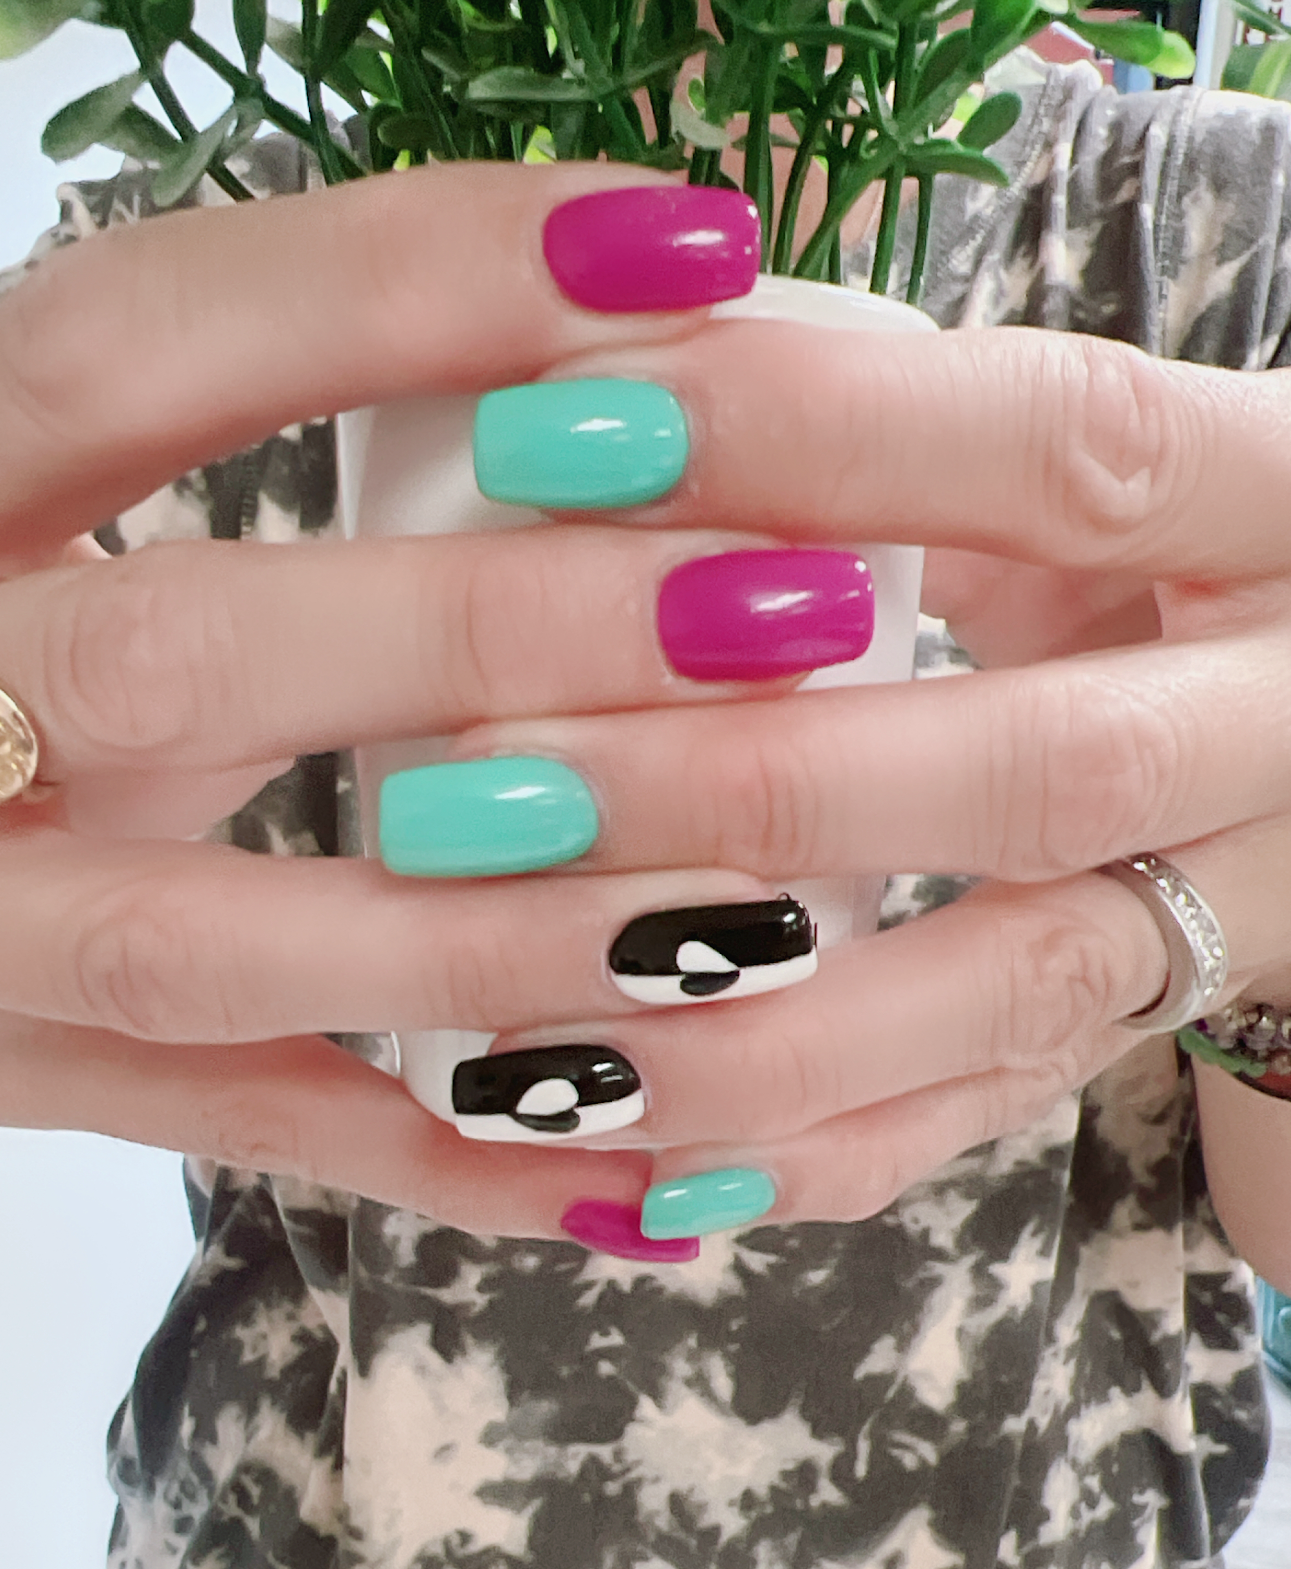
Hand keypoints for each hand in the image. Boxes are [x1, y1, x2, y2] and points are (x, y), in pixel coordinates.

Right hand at [0, 163, 792, 1236]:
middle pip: (180, 655)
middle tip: (784, 610)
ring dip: (490, 936)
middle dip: (495, 631)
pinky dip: (442, 1157)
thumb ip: (248, 410)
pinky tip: (646, 1164)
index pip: (140, 339)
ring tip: (756, 925)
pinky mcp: (8, 1073)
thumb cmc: (2, 612)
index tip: (683, 254)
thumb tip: (632, 347)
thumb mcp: (70, 477)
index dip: (405, 280)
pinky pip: (232, 1136)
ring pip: (198, 944)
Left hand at [449, 305, 1290, 1223]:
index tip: (557, 434)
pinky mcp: (1161, 1037)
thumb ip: (884, 442)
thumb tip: (584, 408)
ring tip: (529, 1032)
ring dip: (759, 1025)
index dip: (815, 442)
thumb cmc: (1148, 545)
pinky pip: (982, 1122)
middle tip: (492, 786)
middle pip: (1049, 769)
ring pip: (1018, 993)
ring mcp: (1263, 910)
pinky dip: (801, 1147)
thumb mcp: (1068, 448)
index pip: (1071, 451)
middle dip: (753, 784)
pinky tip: (631, 1161)